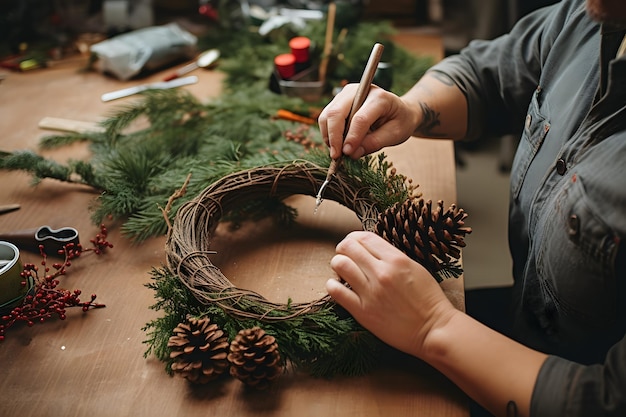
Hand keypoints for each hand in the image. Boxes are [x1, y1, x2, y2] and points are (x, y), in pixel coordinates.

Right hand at [318, 84, 419, 159]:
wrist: (398, 110)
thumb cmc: (399, 121)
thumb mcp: (395, 134)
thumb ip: (374, 143)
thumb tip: (352, 153)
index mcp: (379, 98)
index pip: (360, 118)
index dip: (352, 137)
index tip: (347, 153)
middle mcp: (359, 91)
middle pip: (337, 112)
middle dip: (334, 137)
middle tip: (336, 156)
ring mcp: (346, 95)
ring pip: (327, 115)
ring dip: (329, 136)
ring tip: (338, 152)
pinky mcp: (338, 101)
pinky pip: (326, 118)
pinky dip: (328, 133)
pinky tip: (337, 144)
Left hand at [326, 231, 455, 356]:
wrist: (433, 329)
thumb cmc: (428, 300)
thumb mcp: (415, 268)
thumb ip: (392, 257)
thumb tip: (371, 250)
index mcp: (397, 260)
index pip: (365, 237)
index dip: (354, 238)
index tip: (354, 243)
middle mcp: (382, 273)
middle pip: (348, 247)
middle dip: (343, 248)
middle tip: (345, 256)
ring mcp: (371, 292)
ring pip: (340, 265)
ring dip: (337, 264)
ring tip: (342, 271)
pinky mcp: (363, 312)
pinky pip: (336, 292)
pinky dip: (332, 285)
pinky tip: (337, 285)